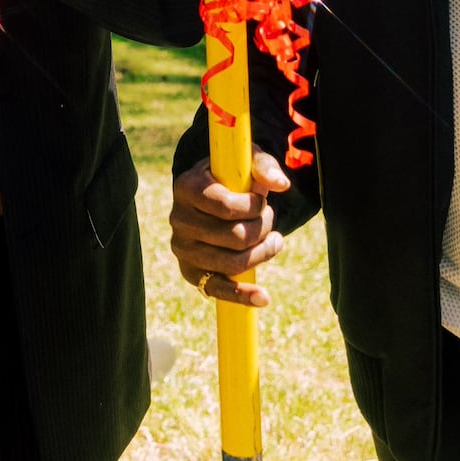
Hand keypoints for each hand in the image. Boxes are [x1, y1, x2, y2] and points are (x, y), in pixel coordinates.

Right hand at [169, 147, 290, 307]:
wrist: (207, 197)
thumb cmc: (230, 177)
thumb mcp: (243, 163)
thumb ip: (263, 167)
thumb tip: (281, 184)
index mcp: (186, 187)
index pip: (225, 206)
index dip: (253, 207)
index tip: (262, 201)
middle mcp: (178, 219)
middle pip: (233, 236)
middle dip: (262, 228)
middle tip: (269, 218)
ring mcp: (182, 248)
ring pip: (233, 262)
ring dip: (262, 253)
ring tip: (274, 241)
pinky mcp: (190, 272)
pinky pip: (218, 289)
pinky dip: (242, 295)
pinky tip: (264, 297)